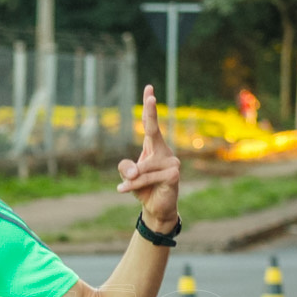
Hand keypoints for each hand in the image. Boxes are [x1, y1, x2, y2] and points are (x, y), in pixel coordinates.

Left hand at [116, 84, 179, 229]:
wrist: (155, 208)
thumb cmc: (143, 188)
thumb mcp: (128, 175)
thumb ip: (126, 168)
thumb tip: (135, 170)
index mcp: (154, 147)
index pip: (150, 124)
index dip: (149, 107)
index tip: (149, 88)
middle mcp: (165, 151)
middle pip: (153, 130)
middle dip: (151, 113)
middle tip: (150, 96)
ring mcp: (172, 162)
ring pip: (142, 166)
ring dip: (130, 179)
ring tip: (123, 188)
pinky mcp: (173, 174)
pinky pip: (146, 177)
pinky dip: (134, 185)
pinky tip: (123, 190)